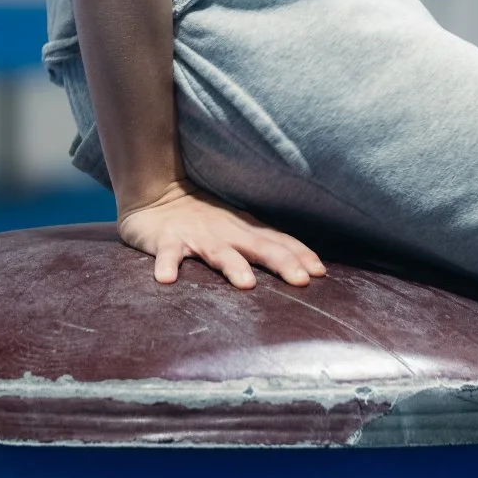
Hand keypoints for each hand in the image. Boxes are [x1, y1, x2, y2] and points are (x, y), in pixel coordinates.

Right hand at [118, 182, 325, 289]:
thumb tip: (306, 267)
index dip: (300, 255)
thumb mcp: (238, 227)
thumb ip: (265, 244)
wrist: (156, 195)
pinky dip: (167, 265)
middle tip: (302, 280)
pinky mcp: (166, 240)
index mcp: (245, 229)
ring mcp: (196, 236)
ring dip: (233, 266)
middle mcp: (226, 232)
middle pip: (259, 246)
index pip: (279, 241)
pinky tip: (167, 280)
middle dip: (282, 262)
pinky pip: (167, 254)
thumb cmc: (204, 219)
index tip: (321, 272)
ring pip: (218, 252)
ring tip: (246, 283)